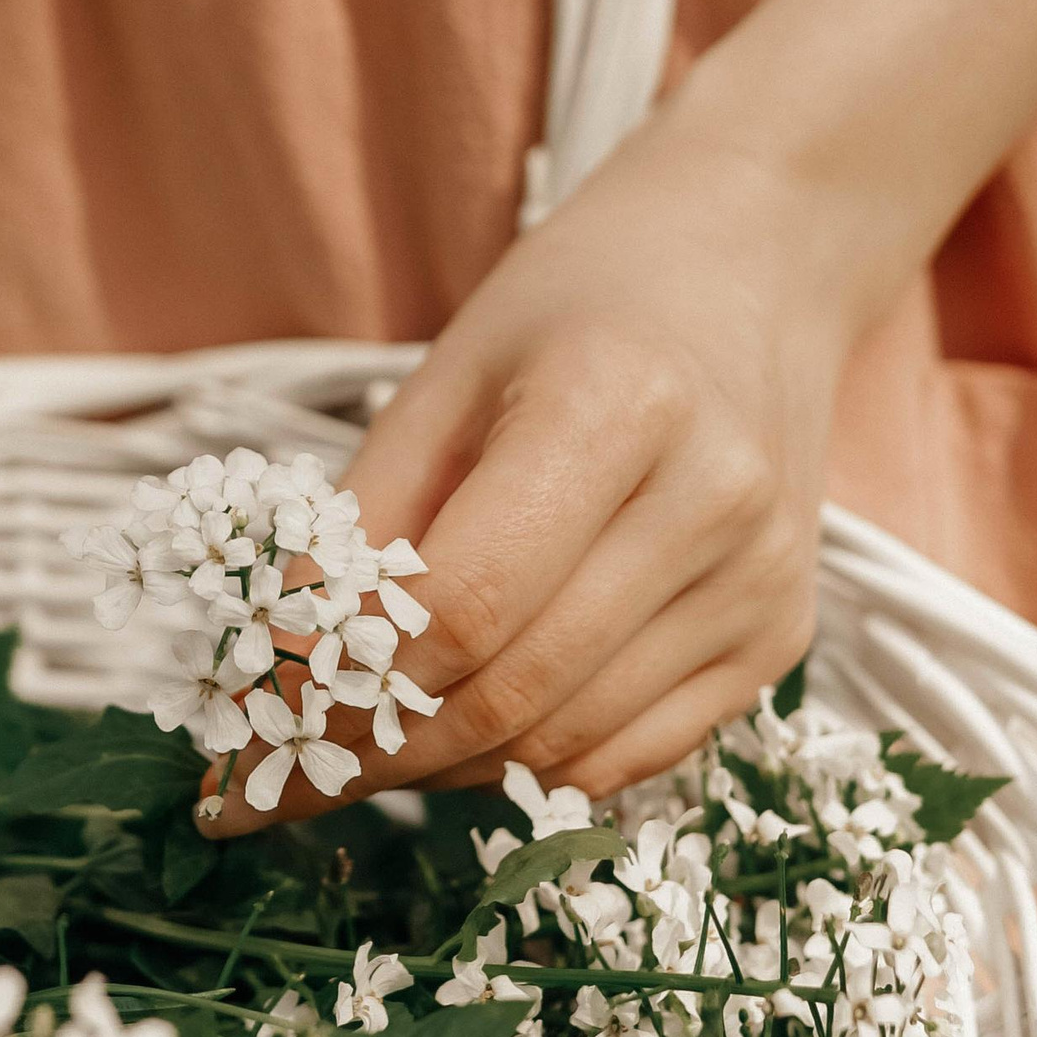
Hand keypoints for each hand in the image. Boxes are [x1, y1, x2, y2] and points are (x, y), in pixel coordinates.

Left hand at [209, 111, 860, 829]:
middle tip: (283, 773)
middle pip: (516, 691)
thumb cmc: (583, 302)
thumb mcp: (453, 370)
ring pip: (570, 743)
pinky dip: (536, 769)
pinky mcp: (785, 632)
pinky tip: (466, 745)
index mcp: (617, 406)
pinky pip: (638, 754)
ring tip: (363, 755)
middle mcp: (712, 501)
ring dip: (447, 771)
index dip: (346, 684)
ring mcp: (762, 578)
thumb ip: (370, 513)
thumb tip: (284, 659)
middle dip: (378, 751)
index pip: (462, 603)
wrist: (754, 263)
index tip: (250, 731)